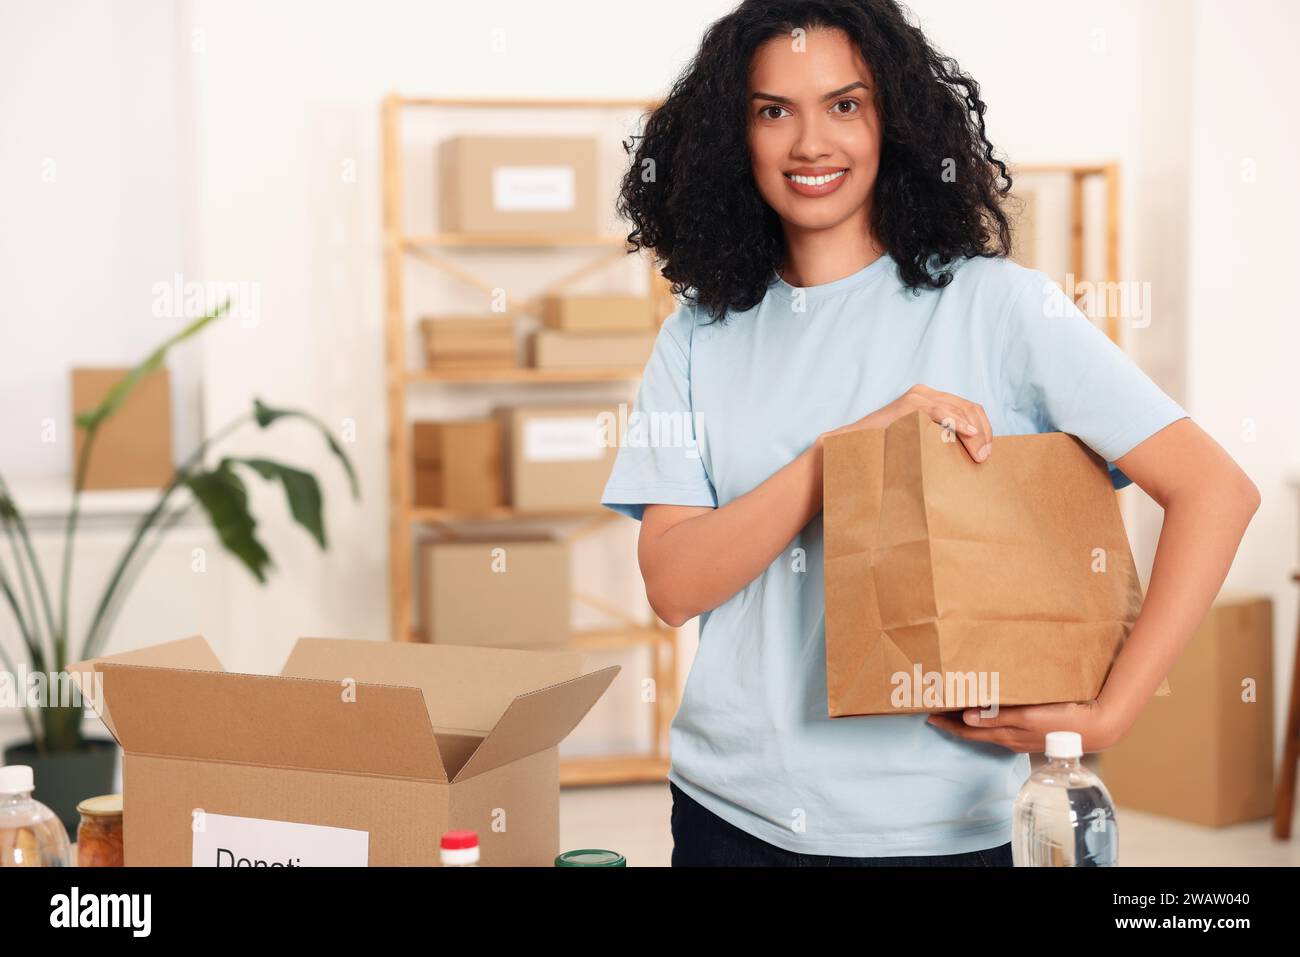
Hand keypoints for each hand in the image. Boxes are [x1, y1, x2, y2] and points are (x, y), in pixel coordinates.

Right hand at [819, 384, 993, 462]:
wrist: (853, 448)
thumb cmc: (886, 451)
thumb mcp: (921, 444)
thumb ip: (941, 442)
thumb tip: (974, 457)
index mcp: (932, 400)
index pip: (970, 409)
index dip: (984, 430)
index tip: (988, 453)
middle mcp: (926, 394)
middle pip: (969, 408)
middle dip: (983, 433)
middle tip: (985, 457)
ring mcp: (916, 397)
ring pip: (959, 409)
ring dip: (974, 433)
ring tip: (978, 454)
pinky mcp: (908, 405)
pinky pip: (939, 411)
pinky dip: (956, 422)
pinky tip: (967, 433)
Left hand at [925, 699, 1121, 752]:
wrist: (1096, 726)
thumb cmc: (1063, 720)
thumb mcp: (1028, 716)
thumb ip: (998, 716)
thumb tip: (967, 717)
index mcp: (1005, 735)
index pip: (968, 730)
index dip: (948, 723)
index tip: (929, 714)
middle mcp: (1010, 739)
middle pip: (974, 731)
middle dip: (954, 722)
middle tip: (937, 710)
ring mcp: (1022, 738)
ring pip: (988, 730)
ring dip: (971, 721)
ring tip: (956, 709)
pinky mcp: (1033, 733)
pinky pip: (1003, 727)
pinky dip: (989, 720)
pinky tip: (989, 712)